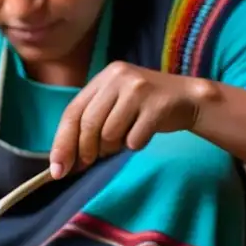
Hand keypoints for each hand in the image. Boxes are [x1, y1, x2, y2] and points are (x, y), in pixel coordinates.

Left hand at [49, 62, 213, 177]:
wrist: (189, 98)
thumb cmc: (145, 108)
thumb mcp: (115, 104)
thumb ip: (90, 123)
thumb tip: (63, 162)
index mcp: (104, 76)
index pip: (73, 112)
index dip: (62, 142)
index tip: (57, 169)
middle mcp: (118, 77)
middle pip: (89, 124)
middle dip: (86, 150)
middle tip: (91, 161)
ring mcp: (138, 89)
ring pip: (110, 134)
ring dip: (114, 146)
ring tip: (125, 139)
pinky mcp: (157, 104)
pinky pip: (134, 140)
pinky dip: (136, 144)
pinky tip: (144, 134)